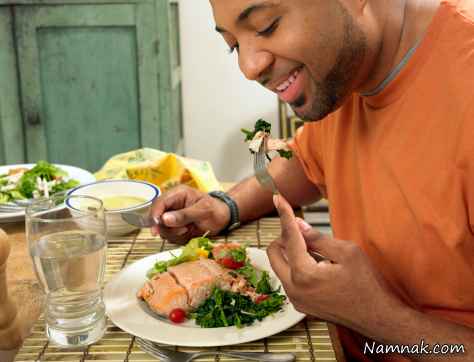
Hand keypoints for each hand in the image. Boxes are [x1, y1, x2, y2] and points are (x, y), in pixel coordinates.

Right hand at [150, 185, 229, 243]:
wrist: (223, 218)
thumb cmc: (215, 210)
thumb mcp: (203, 210)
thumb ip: (184, 215)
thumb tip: (164, 219)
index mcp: (177, 194)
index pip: (158, 203)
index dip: (154, 216)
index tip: (156, 229)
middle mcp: (172, 205)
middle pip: (156, 218)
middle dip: (167, 228)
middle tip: (184, 230)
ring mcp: (172, 217)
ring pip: (162, 229)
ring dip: (174, 234)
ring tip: (189, 230)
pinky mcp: (175, 227)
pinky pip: (169, 236)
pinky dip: (178, 238)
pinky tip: (189, 233)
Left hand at [267, 194, 403, 335]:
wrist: (379, 319)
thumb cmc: (368, 286)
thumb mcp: (347, 253)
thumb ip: (318, 238)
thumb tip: (298, 225)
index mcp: (303, 275)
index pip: (288, 237)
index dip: (284, 215)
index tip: (278, 199)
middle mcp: (294, 290)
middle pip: (274, 253)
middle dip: (283, 236)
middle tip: (300, 228)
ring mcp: (297, 300)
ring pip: (281, 267)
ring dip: (291, 252)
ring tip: (315, 247)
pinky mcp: (302, 306)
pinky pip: (290, 280)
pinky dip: (297, 266)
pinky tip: (317, 262)